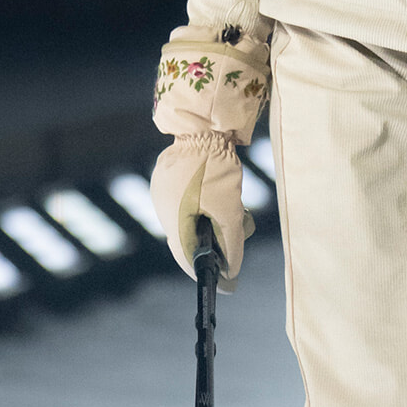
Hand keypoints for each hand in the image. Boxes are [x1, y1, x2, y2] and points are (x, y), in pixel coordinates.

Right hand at [150, 135, 254, 289]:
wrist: (205, 122)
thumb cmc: (216, 169)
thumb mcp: (229, 211)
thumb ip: (231, 244)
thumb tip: (231, 272)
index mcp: (172, 219)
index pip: (187, 259)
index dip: (208, 273)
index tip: (228, 284)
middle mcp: (164, 207)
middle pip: (191, 239)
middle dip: (218, 241)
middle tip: (242, 231)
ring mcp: (168, 191)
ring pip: (195, 218)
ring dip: (219, 220)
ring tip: (239, 207)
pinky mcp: (175, 177)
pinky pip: (194, 201)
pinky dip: (213, 204)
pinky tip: (231, 193)